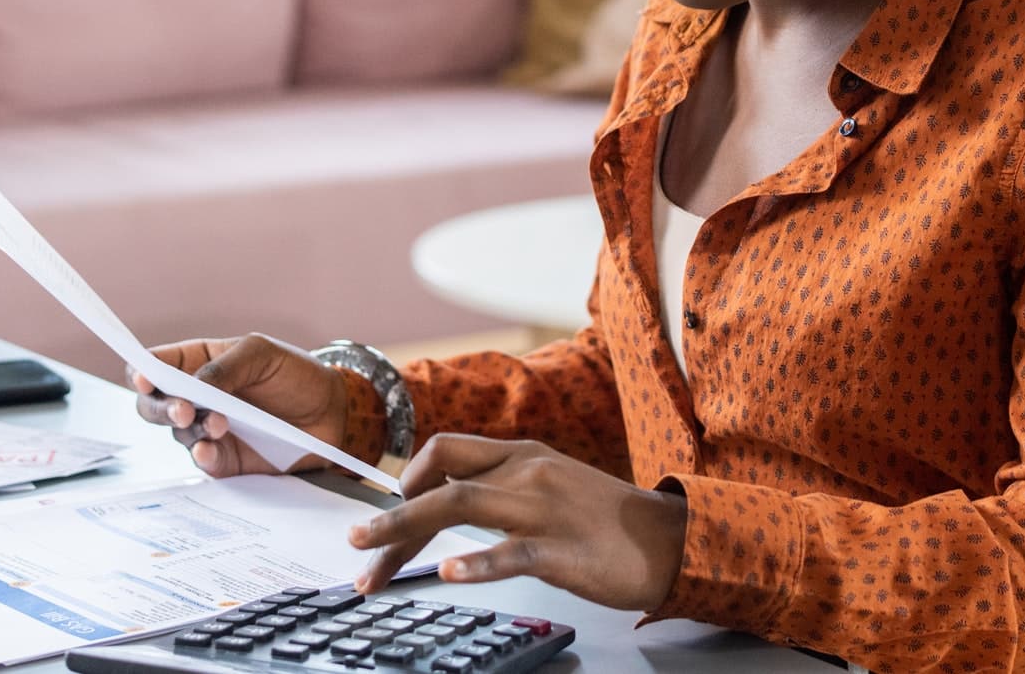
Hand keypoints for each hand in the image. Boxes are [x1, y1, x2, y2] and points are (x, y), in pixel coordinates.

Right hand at [129, 334, 349, 476]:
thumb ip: (225, 366)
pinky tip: (210, 448)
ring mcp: (209, 431)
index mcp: (197, 363)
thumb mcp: (262, 354)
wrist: (333, 411)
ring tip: (220, 423)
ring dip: (194, 430)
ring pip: (179, 435)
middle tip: (183, 411)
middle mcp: (196, 399)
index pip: (154, 367)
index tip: (144, 379)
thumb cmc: (294, 373)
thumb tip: (193, 388)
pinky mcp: (226, 460)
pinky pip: (204, 461)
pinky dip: (203, 456)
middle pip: (152, 406)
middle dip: (160, 409)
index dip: (141, 373)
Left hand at [347, 435, 686, 612]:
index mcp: (521, 454)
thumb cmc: (605, 520)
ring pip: (458, 507)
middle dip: (389, 514)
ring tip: (373, 563)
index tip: (384, 516)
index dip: (404, 480)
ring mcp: (544, 508)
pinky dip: (474, 564)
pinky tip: (446, 575)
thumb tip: (449, 499)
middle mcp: (526, 472)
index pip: (444, 451)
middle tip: (354, 544)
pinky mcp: (563, 550)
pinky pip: (510, 553)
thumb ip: (503, 486)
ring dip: (404, 533)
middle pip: (439, 481)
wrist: (669, 540)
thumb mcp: (549, 484)